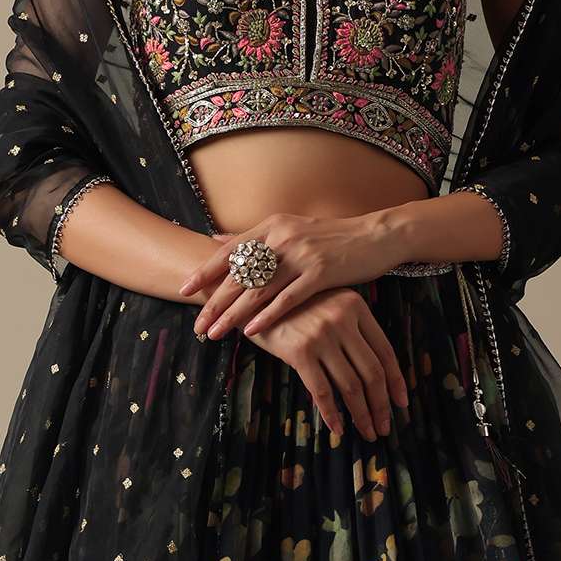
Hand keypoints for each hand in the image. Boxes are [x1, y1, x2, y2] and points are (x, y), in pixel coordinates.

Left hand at [177, 209, 403, 341]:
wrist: (376, 236)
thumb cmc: (331, 238)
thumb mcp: (290, 229)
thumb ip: (255, 237)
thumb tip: (217, 237)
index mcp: (272, 226)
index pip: (230, 251)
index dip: (205, 271)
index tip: (184, 289)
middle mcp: (282, 237)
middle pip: (239, 275)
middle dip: (214, 303)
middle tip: (196, 325)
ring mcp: (301, 255)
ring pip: (258, 290)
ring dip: (233, 315)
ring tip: (214, 334)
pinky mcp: (321, 273)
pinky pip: (287, 299)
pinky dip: (266, 317)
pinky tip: (250, 332)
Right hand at [236, 286, 409, 445]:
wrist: (250, 295)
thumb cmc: (290, 306)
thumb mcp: (327, 305)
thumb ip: (351, 329)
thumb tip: (372, 373)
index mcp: (356, 307)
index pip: (385, 351)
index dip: (396, 381)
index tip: (401, 403)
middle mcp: (342, 319)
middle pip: (372, 372)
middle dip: (381, 405)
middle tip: (383, 427)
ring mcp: (321, 335)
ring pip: (351, 386)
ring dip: (362, 414)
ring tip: (367, 432)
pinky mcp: (299, 352)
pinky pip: (321, 391)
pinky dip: (332, 414)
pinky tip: (338, 429)